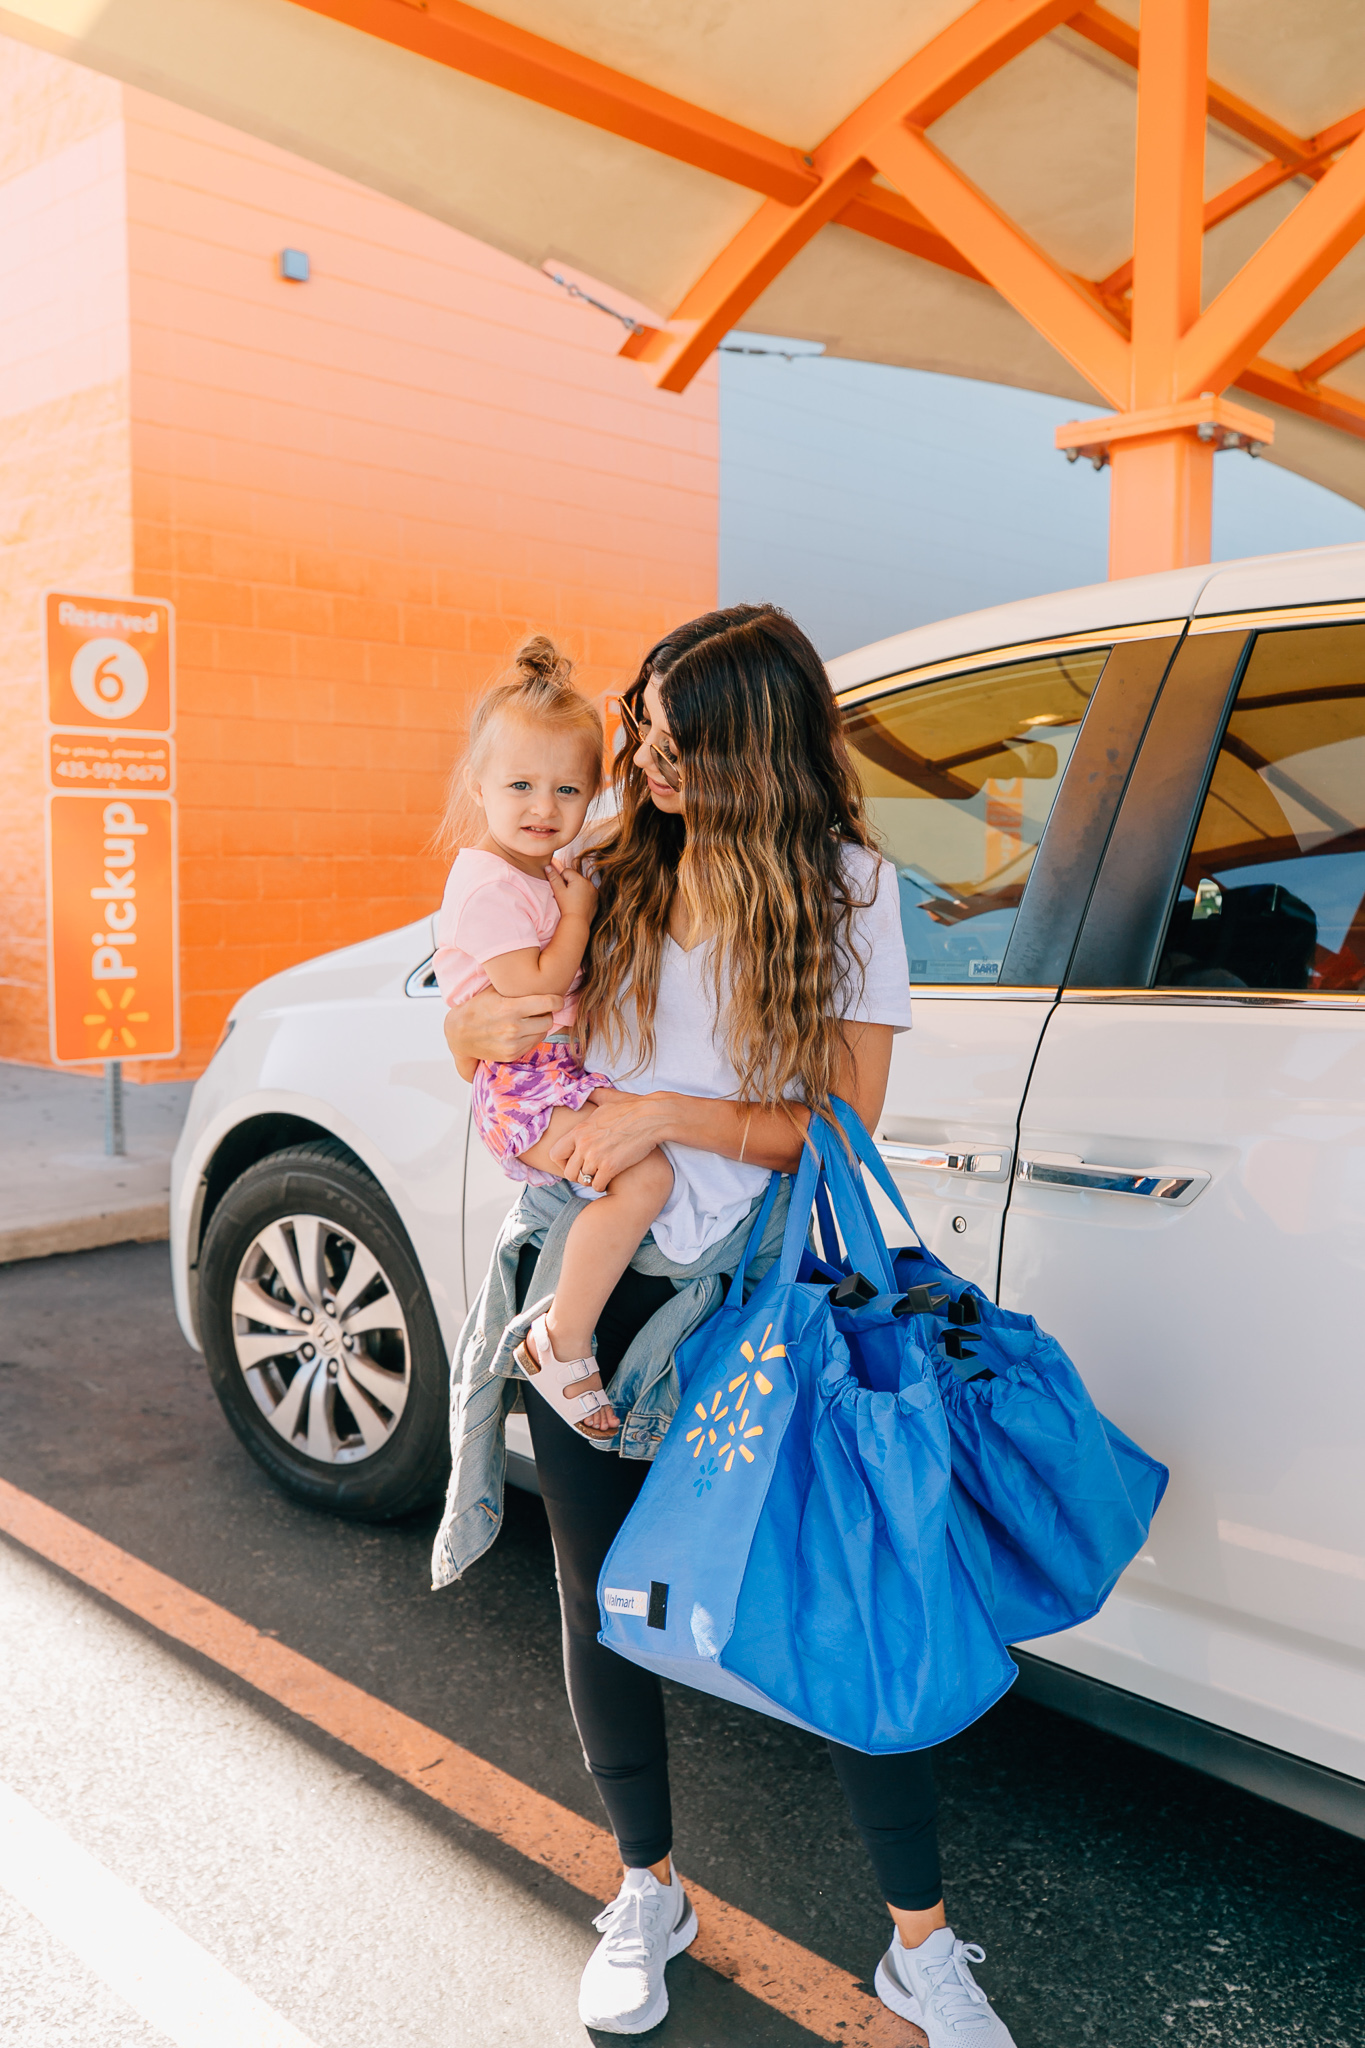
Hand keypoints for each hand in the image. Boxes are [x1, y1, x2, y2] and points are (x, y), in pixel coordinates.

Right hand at [444, 988, 555, 1068]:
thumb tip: (540, 975)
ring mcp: (512, 1044)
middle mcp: (513, 1028)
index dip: (557, 1000)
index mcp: (510, 1008)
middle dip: (546, 1014)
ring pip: (542, 1033)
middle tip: (538, 1009)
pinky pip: (532, 1044)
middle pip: (548, 1020)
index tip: (557, 999)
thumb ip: (517, 987)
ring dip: (539, 1026)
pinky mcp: (511, 1055)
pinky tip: (520, 1030)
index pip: (547, 1003)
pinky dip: (531, 1037)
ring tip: (528, 1020)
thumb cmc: (477, 1008)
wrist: (459, 1034)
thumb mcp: (494, 991)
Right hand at [545, 857, 597, 923]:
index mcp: (579, 878)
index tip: (562, 891)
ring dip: (577, 889)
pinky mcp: (596, 898)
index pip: (567, 871)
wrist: (577, 922)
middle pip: (575, 877)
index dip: (561, 880)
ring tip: (573, 900)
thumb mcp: (558, 891)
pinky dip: (583, 895)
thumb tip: (548, 866)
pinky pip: (588, 891)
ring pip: (581, 884)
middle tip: (567, 896)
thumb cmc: (566, 906)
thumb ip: (553, 877)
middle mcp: (589, 882)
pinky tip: (579, 903)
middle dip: (569, 884)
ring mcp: (594, 890)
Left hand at [551, 1091, 671, 1190]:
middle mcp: (584, 1144)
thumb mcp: (608, 1098)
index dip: (563, 1161)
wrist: (653, 1116)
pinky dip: (603, 1185)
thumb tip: (587, 1090)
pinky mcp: (611, 1167)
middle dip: (578, 1175)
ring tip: (601, 1174)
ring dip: (592, 1180)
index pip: (555, 1154)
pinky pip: (598, 1185)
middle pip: (568, 1172)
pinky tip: (610, 1178)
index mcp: (580, 1130)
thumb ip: (593, 1096)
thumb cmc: (633, 1107)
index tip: (574, 1162)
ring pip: (584, 1181)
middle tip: (589, 1172)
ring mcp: (596, 1156)